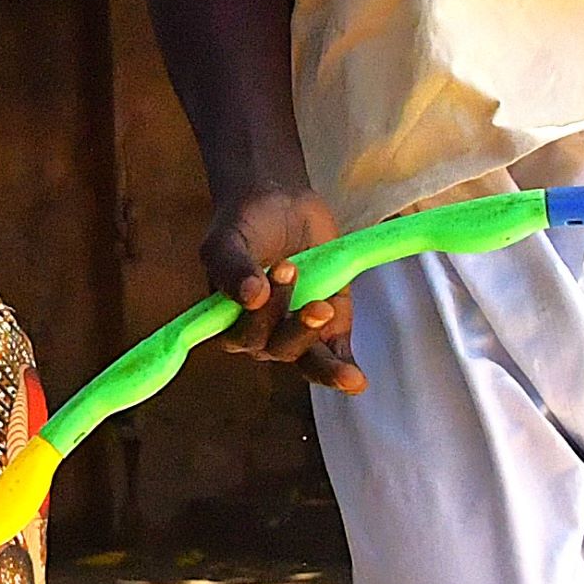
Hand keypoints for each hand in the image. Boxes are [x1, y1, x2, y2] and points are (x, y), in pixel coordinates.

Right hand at [201, 185, 361, 391]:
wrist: (281, 202)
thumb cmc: (247, 224)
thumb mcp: (228, 239)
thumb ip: (231, 266)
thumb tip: (249, 297)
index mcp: (230, 320)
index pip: (240, 338)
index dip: (253, 323)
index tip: (258, 294)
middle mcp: (262, 333)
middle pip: (275, 347)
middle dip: (285, 317)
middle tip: (289, 269)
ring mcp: (297, 332)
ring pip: (305, 357)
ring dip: (313, 338)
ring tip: (322, 306)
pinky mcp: (329, 327)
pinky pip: (334, 356)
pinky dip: (343, 370)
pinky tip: (354, 381)